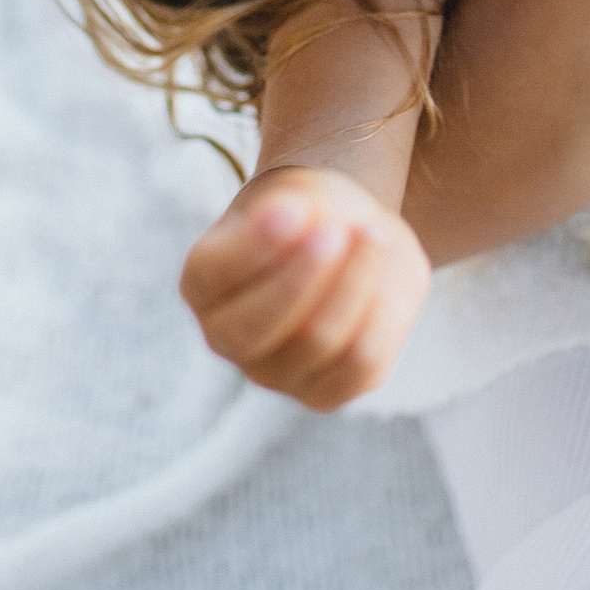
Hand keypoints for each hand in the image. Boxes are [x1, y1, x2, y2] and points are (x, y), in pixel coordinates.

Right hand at [178, 164, 430, 412]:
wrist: (346, 241)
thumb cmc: (311, 216)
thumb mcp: (299, 196)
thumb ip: (295, 209)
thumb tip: (301, 218)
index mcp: (201, 284)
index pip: (216, 274)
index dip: (255, 245)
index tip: (297, 207)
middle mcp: (224, 338)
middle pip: (258, 324)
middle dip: (304, 276)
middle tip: (339, 229)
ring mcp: (272, 373)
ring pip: (316, 341)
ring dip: (353, 282)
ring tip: (375, 234)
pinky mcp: (323, 393)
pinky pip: (360, 364)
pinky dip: (381, 314)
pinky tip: (388, 273)